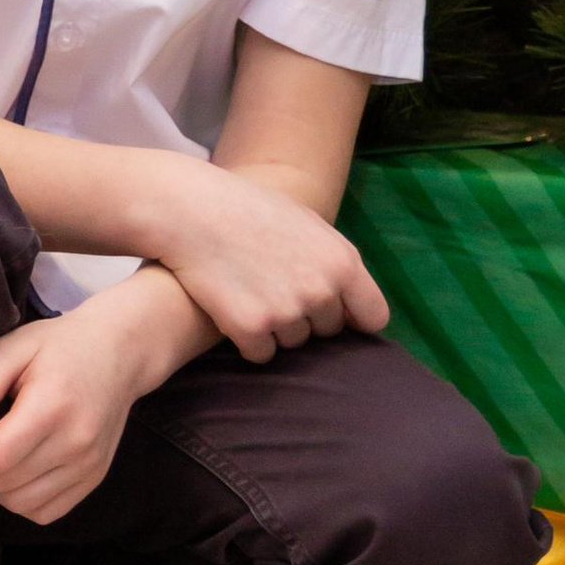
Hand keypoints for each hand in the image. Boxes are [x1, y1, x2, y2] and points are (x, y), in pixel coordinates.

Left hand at [0, 290, 170, 524]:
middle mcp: (75, 443)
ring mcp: (89, 466)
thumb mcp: (11, 349)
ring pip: (21, 504)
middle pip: (4, 483)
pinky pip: (45, 512)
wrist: (119, 353)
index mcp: (51, 407)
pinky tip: (17, 470)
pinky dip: (21, 500)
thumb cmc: (58, 346)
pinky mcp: (94, 478)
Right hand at [139, 156, 387, 363]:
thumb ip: (335, 264)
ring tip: (248, 292)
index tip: (337, 318)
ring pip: (293, 344)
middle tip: (272, 289)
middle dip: (306, 318)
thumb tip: (355, 306)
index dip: (354, 319)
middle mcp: (321, 290)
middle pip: (327, 332)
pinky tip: (231, 310)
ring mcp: (287, 311)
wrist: (192, 211)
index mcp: (343, 262)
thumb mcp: (307, 225)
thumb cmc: (248, 211)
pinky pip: (261, 354)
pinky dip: (247, 341)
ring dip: (274, 329)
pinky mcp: (252, 328)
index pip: (373, 317)